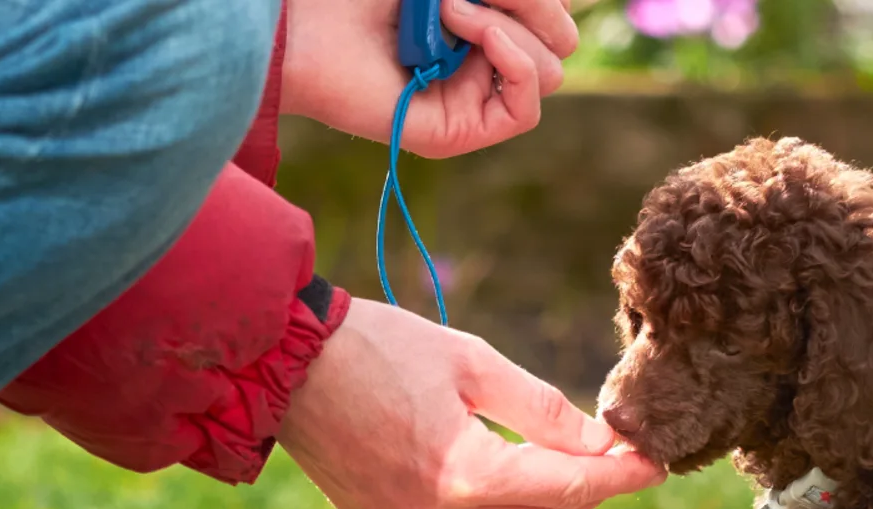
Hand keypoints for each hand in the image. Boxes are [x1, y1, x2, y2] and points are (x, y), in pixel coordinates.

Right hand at [276, 298, 664, 508]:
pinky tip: (500, 457)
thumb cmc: (377, 345)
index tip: (656, 465)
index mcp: (462, 473)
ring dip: (543, 492)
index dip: (619, 477)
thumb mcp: (471, 362)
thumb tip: (602, 441)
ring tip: (571, 452)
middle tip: (623, 456)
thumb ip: (543, 408)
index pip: (569, 488)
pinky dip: (492, 493)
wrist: (278, 361)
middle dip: (590, 488)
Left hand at [280, 0, 578, 157]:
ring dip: (510, 29)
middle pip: (561, 44)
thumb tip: (565, 26)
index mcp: (484, 27)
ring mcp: (472, 100)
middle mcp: (482, 65)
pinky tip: (477, 35)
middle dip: (530, 8)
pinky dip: (516, 64)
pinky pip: (526, 108)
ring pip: (550, 73)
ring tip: (449, 8)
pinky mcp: (459, 132)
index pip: (555, 18)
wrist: (307, 23)